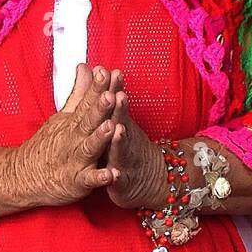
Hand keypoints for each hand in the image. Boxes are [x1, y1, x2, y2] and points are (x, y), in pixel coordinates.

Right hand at [6, 63, 118, 208]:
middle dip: (99, 108)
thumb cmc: (48, 146)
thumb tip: (86, 67)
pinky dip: (99, 178)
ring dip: (100, 138)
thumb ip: (79, 92)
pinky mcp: (77, 182)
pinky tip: (112, 175)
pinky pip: (89, 180)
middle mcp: (74, 138)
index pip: (86, 101)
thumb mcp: (63, 115)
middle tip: (110, 94)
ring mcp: (75, 160)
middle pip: (88, 121)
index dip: (96, 87)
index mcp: (74, 122)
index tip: (106, 72)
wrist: (23, 176)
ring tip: (112, 127)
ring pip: (89, 147)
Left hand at [101, 69, 165, 209]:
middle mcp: (124, 140)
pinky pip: (118, 180)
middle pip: (121, 122)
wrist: (156, 180)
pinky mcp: (122, 183)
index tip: (105, 70)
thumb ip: (109, 95)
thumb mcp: (121, 119)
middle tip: (115, 93)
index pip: (115, 103)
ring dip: (120, 139)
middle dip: (118, 109)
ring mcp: (124, 161)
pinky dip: (115, 177)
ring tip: (117, 128)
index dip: (111, 88)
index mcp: (120, 124)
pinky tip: (113, 174)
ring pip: (121, 149)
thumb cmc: (130, 146)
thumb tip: (96, 68)